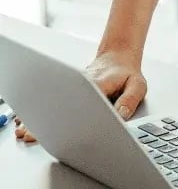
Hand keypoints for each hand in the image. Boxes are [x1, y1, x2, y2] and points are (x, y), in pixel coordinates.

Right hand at [13, 49, 147, 144]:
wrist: (117, 58)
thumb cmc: (127, 74)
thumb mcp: (137, 85)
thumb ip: (130, 100)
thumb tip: (120, 116)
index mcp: (99, 84)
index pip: (85, 98)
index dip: (75, 112)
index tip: (65, 125)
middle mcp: (81, 85)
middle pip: (64, 101)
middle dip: (51, 119)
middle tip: (36, 134)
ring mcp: (72, 87)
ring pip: (55, 101)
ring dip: (41, 117)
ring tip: (26, 132)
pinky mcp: (69, 91)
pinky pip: (55, 102)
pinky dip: (41, 113)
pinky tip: (27, 124)